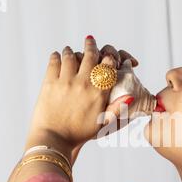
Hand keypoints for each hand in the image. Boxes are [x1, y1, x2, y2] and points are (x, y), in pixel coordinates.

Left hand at [25, 36, 115, 157]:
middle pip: (90, 56)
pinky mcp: (49, 83)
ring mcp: (65, 82)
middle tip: (90, 40)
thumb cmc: (80, 134)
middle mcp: (84, 83)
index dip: (109, 57)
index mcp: (98, 93)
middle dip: (91, 46)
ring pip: (70, 56)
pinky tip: (57, 55)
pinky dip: (56, 56)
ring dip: (71, 50)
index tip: (107, 55)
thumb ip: (116, 108)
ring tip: (69, 49)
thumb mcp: (103, 123)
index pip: (107, 66)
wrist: (55, 140)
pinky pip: (54, 62)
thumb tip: (131, 97)